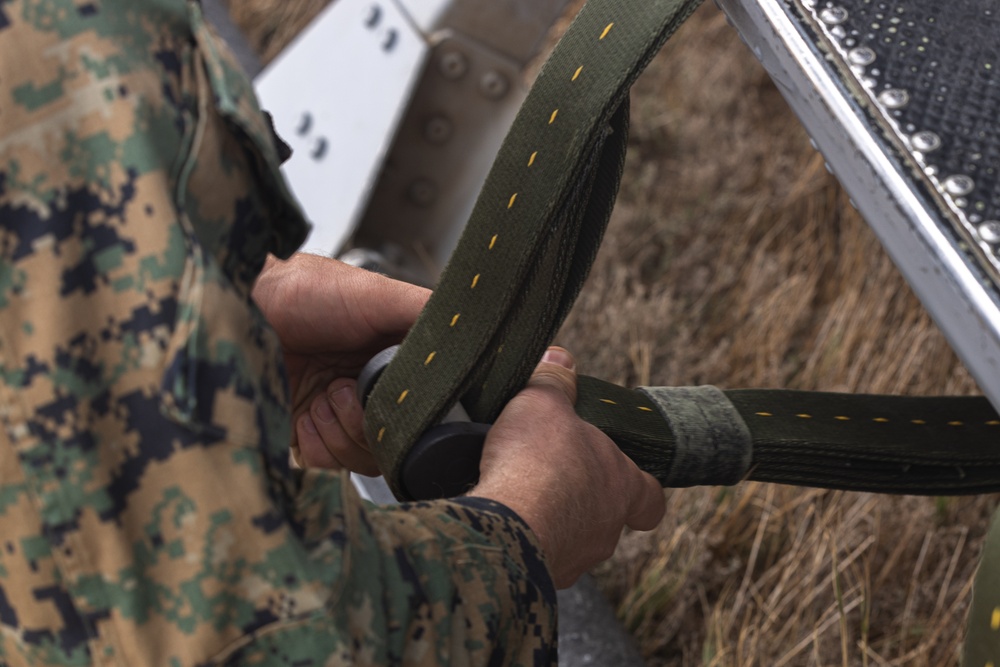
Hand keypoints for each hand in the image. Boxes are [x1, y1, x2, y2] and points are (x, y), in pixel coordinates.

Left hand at [252, 253, 429, 471]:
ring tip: (326, 395)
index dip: (426, 406)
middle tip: (351, 390)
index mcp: (390, 357)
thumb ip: (424, 312)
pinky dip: (322, 441)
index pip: (429, 399)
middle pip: (404, 434)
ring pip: (372, 455)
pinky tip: (306, 412)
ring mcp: (337, 417)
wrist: (231, 310)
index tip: (409, 396)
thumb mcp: (373, 292)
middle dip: (380, 420)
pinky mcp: (305, 440)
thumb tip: (477, 327)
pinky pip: (332, 463)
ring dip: (348, 428)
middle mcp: (367, 390)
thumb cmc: (295, 291)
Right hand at [468, 347, 664, 588]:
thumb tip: (560, 357)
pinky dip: (524, 538)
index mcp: (621, 484)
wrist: (505, 522)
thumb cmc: (536, 462)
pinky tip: (502, 520)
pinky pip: (538, 555)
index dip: (642, 489)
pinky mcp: (542, 575)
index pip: (650, 497)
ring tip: (520, 496)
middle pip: (606, 515)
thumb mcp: (543, 403)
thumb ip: (554, 381)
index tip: (629, 482)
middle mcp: (607, 528)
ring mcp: (576, 557)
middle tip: (552, 476)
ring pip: (571, 538)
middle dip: (581, 497)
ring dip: (552, 519)